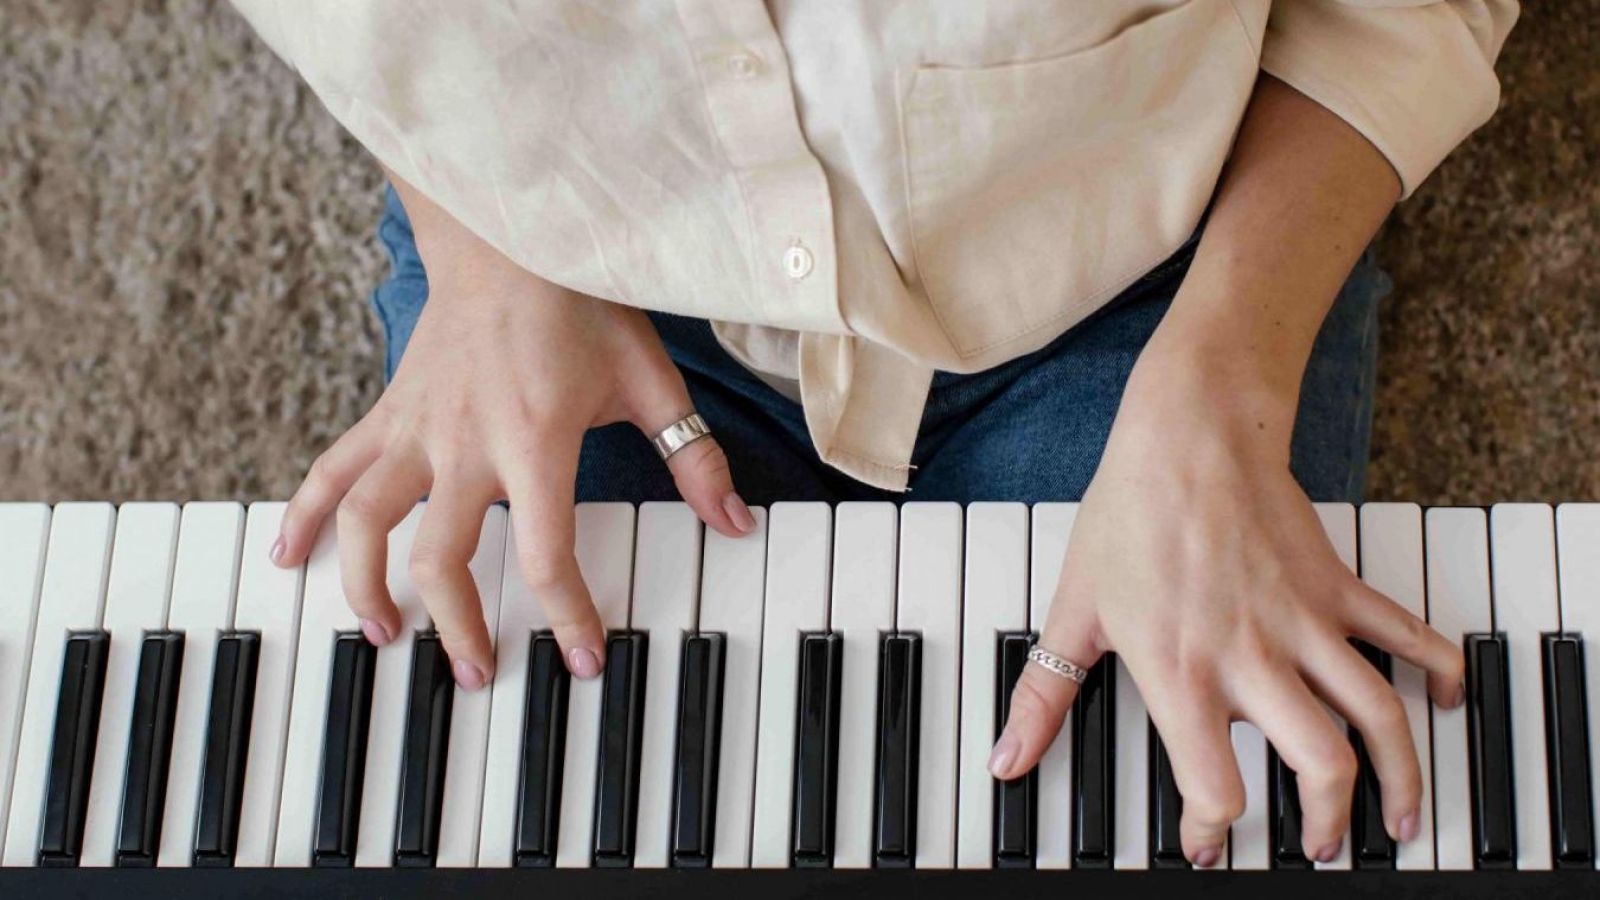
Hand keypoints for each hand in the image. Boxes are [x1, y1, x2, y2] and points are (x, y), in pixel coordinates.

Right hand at [269, 182, 753, 687]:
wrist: (509, 237)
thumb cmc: (583, 306)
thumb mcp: (651, 379)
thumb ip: (693, 457)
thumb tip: (735, 522)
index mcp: (535, 440)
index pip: (547, 553)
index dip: (567, 617)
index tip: (582, 662)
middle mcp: (464, 441)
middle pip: (442, 556)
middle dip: (458, 626)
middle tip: (477, 675)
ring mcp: (416, 428)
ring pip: (370, 521)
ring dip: (366, 585)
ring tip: (382, 633)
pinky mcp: (388, 412)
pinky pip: (332, 468)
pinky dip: (306, 515)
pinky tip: (291, 558)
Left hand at [990, 360, 1464, 866]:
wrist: (1189, 435)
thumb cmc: (1128, 516)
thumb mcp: (1072, 611)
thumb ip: (1042, 696)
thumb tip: (1006, 759)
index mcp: (1180, 672)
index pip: (1215, 786)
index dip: (1211, 830)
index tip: (1206, 841)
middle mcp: (1251, 657)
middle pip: (1319, 767)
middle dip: (1326, 824)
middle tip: (1316, 845)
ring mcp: (1304, 624)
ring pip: (1378, 718)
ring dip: (1399, 779)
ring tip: (1396, 821)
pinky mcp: (1338, 589)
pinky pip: (1409, 636)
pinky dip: (1440, 671)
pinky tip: (1444, 701)